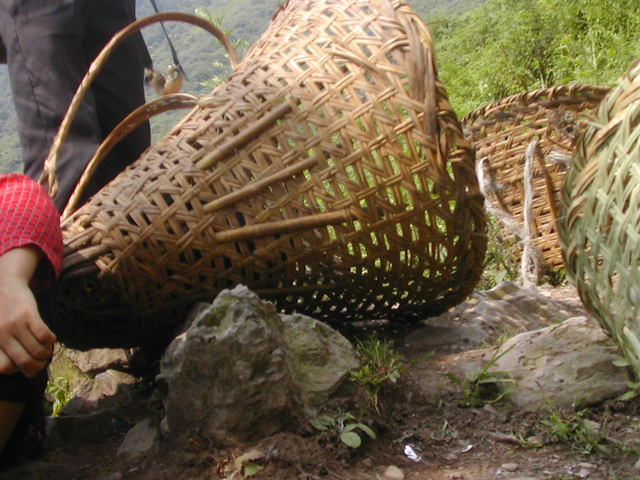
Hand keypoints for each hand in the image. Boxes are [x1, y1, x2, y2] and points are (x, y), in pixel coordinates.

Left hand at [0, 247, 55, 377]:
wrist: (5, 285)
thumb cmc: (3, 313)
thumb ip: (7, 349)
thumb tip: (28, 373)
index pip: (5, 368)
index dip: (19, 370)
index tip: (26, 366)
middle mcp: (1, 335)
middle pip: (24, 361)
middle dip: (37, 367)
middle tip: (43, 363)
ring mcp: (14, 325)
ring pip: (37, 350)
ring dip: (47, 354)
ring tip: (48, 351)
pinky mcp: (28, 315)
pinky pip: (45, 335)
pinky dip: (52, 341)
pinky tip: (52, 339)